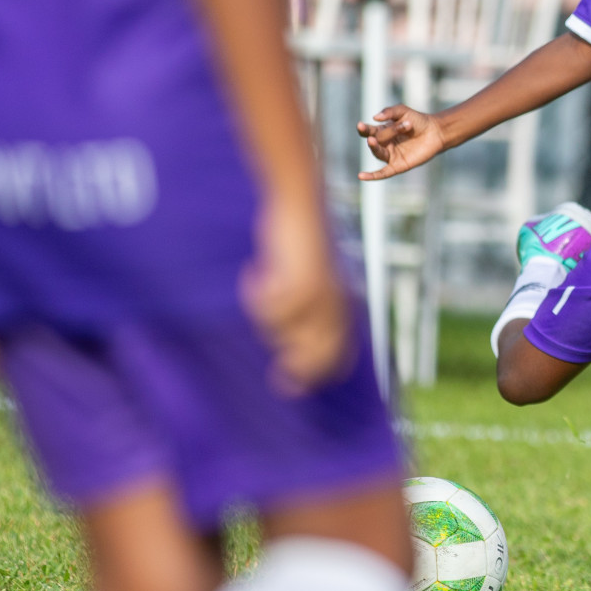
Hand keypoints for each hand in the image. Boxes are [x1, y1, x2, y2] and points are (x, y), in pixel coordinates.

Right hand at [243, 195, 349, 396]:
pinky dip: (256, 294)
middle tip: (278, 377)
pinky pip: (271, 310)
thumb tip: (284, 346)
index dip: (317, 374)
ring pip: (284, 333)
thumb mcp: (303, 278)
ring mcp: (320, 296)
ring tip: (259, 285)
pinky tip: (252, 273)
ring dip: (263, 315)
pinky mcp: (302, 283)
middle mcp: (334, 304)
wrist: (297, 203)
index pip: (337, 353)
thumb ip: (300, 308)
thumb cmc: (295, 241)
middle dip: (294, 367)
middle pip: (315, 355)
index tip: (291, 387)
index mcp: (338, 303)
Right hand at [357, 104, 446, 180]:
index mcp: (382, 131)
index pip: (368, 131)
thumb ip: (389, 112)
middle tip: (405, 125)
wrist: (435, 132)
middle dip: (389, 132)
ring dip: (376, 146)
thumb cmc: (418, 121)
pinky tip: (361, 176)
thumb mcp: (403, 111)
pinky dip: (372, 175)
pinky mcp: (398, 166)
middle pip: (377, 139)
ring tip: (372, 140)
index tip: (360, 125)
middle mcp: (384, 144)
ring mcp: (391, 155)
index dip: (363, 129)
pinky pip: (383, 173)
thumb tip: (375, 118)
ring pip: (378, 153)